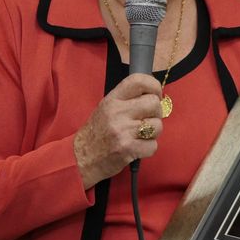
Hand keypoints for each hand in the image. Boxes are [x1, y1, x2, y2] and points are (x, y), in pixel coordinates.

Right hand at [73, 73, 163, 189]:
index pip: (138, 81)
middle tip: (147, 119)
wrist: (81, 158)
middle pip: (154, 103)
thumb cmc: (98, 132)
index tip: (155, 95)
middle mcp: (117, 112)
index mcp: (112, 100)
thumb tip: (155, 96)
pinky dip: (148, 148)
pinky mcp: (128, 149)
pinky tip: (137, 148)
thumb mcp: (106, 108)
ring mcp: (123, 131)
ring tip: (139, 136)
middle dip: (156, 113)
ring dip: (153, 133)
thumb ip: (128, 100)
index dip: (154, 86)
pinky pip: (153, 145)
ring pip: (157, 125)